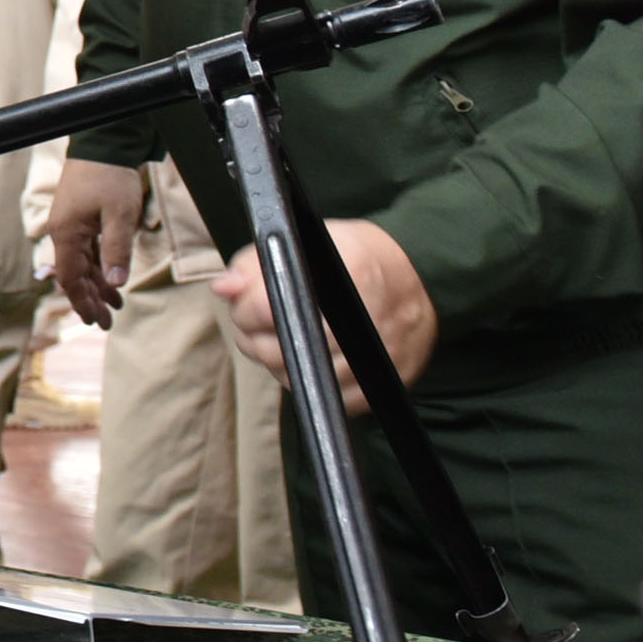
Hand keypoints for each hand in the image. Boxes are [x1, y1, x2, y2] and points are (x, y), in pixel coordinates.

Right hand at [49, 159, 144, 326]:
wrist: (104, 143)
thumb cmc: (111, 177)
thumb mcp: (119, 215)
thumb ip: (117, 250)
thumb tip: (117, 283)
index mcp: (67, 234)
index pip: (70, 277)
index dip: (82, 301)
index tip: (95, 320)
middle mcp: (63, 232)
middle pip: (74, 274)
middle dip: (90, 299)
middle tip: (106, 322)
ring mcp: (70, 224)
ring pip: (81, 264)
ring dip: (97, 284)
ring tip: (115, 304)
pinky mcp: (79, 218)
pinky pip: (86, 250)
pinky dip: (98, 266)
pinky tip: (111, 278)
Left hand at [212, 219, 437, 413]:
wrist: (418, 280)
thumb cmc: (354, 258)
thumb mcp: (305, 242)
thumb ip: (256, 263)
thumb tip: (224, 288)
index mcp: (342, 275)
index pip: (267, 307)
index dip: (244, 308)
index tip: (242, 302)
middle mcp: (360, 321)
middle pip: (277, 350)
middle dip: (252, 337)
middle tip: (254, 325)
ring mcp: (372, 358)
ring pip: (296, 378)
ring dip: (277, 361)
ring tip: (281, 338)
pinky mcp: (379, 385)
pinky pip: (325, 399)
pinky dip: (308, 382)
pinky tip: (309, 358)